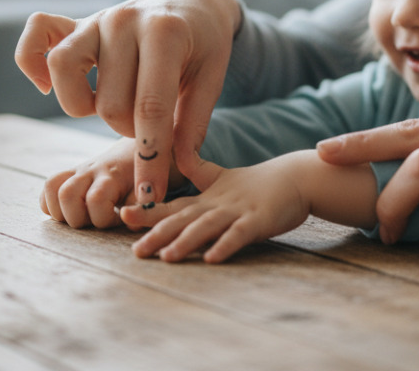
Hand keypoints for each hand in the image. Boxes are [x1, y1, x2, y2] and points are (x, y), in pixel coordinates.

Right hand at [16, 0, 241, 205]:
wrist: (189, 1)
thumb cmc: (203, 45)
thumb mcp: (211, 78)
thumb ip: (195, 123)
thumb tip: (180, 168)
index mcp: (164, 33)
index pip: (151, 108)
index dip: (151, 159)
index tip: (151, 197)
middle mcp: (123, 20)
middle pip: (108, 103)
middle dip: (130, 132)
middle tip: (151, 125)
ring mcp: (95, 19)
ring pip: (65, 77)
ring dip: (87, 106)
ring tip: (114, 104)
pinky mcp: (74, 22)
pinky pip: (34, 38)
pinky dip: (31, 64)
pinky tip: (48, 86)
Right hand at [40, 137, 137, 228]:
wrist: (137, 153)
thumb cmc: (145, 177)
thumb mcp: (150, 192)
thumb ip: (142, 207)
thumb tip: (131, 224)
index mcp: (112, 176)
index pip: (96, 199)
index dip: (104, 218)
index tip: (116, 219)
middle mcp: (91, 171)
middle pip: (67, 194)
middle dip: (78, 218)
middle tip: (95, 219)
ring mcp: (78, 171)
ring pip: (52, 187)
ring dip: (60, 211)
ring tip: (80, 216)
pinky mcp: (70, 174)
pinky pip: (48, 187)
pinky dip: (51, 203)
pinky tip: (70, 211)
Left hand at [121, 156, 312, 263]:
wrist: (295, 178)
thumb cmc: (257, 183)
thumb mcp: (221, 178)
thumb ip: (196, 171)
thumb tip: (173, 158)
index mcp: (205, 198)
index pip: (172, 206)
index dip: (148, 211)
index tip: (123, 215)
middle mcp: (216, 203)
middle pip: (183, 219)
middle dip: (158, 233)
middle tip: (136, 250)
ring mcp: (237, 211)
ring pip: (207, 227)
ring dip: (186, 242)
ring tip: (167, 257)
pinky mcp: (258, 220)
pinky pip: (239, 235)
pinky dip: (225, 246)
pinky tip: (212, 259)